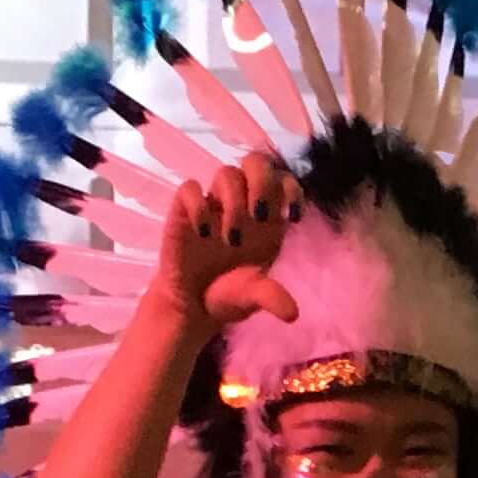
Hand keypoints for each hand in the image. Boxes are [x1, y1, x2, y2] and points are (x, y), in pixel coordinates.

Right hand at [151, 155, 303, 331]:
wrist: (191, 306)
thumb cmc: (228, 295)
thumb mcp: (252, 298)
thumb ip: (271, 297)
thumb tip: (293, 314)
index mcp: (268, 219)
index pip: (284, 182)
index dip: (293, 190)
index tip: (292, 217)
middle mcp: (243, 204)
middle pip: (256, 163)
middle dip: (262, 182)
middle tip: (259, 215)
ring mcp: (213, 204)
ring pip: (226, 173)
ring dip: (233, 202)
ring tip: (231, 240)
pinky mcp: (184, 210)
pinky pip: (189, 188)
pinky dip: (198, 205)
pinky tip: (204, 234)